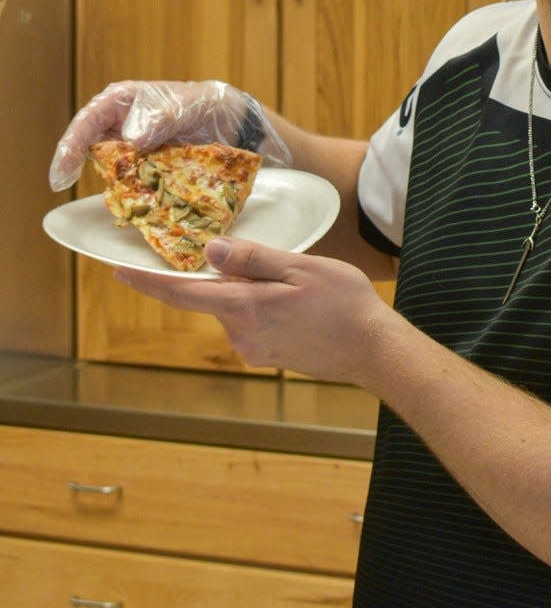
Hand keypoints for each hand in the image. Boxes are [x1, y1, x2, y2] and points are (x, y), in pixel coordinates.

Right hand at [49, 80, 290, 190]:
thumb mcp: (195, 103)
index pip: (90, 120)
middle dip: (80, 168)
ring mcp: (140, 156)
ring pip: (115, 174)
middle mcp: (127, 130)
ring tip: (111, 203)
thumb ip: (164, 115)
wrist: (247, 130)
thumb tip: (132, 138)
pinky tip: (136, 215)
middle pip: (94, 150)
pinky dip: (137, 202)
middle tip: (67, 188)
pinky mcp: (156, 178)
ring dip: (112, 189)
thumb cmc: (216, 106)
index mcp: (129, 102)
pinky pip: (139, 191)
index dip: (70, 145)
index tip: (62, 173)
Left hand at [113, 237, 388, 381]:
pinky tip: (300, 304)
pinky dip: (265, 307)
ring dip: (253, 291)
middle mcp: (241, 333)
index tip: (119, 271)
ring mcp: (253, 348)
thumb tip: (209, 251)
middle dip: (230, 275)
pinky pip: (252, 322)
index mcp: (244, 307)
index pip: (183, 293)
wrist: (373, 349)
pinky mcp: (268, 356)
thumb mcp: (300, 267)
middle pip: (215, 296)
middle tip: (271, 263)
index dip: (148, 282)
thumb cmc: (343, 303)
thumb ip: (252, 259)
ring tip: (300, 285)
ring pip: (236, 308)